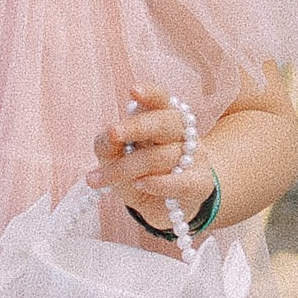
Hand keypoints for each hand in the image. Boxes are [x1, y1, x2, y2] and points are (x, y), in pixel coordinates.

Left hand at [89, 81, 212, 231]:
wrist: (164, 207)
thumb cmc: (139, 174)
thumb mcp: (115, 158)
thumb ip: (108, 145)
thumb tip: (109, 137)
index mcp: (162, 119)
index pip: (161, 99)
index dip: (150, 93)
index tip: (133, 91)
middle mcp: (182, 134)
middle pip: (166, 122)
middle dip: (137, 126)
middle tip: (112, 133)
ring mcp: (194, 158)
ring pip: (162, 156)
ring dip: (127, 168)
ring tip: (99, 179)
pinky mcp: (199, 184)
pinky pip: (181, 181)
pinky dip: (159, 183)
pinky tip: (141, 184)